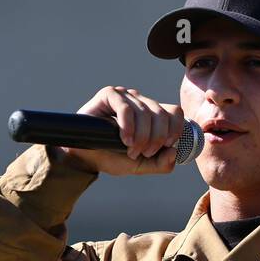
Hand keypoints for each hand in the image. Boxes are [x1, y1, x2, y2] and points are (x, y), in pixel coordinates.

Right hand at [56, 86, 185, 175]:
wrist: (85, 157)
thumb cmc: (111, 157)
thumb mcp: (141, 165)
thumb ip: (161, 164)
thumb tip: (174, 153)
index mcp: (151, 114)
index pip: (174, 112)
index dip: (175, 129)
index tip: (166, 146)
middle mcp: (140, 102)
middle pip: (161, 114)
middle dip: (156, 138)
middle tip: (143, 153)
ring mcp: (125, 96)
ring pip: (144, 112)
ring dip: (140, 136)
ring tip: (130, 150)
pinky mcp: (109, 95)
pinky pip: (125, 107)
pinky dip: (128, 126)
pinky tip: (124, 139)